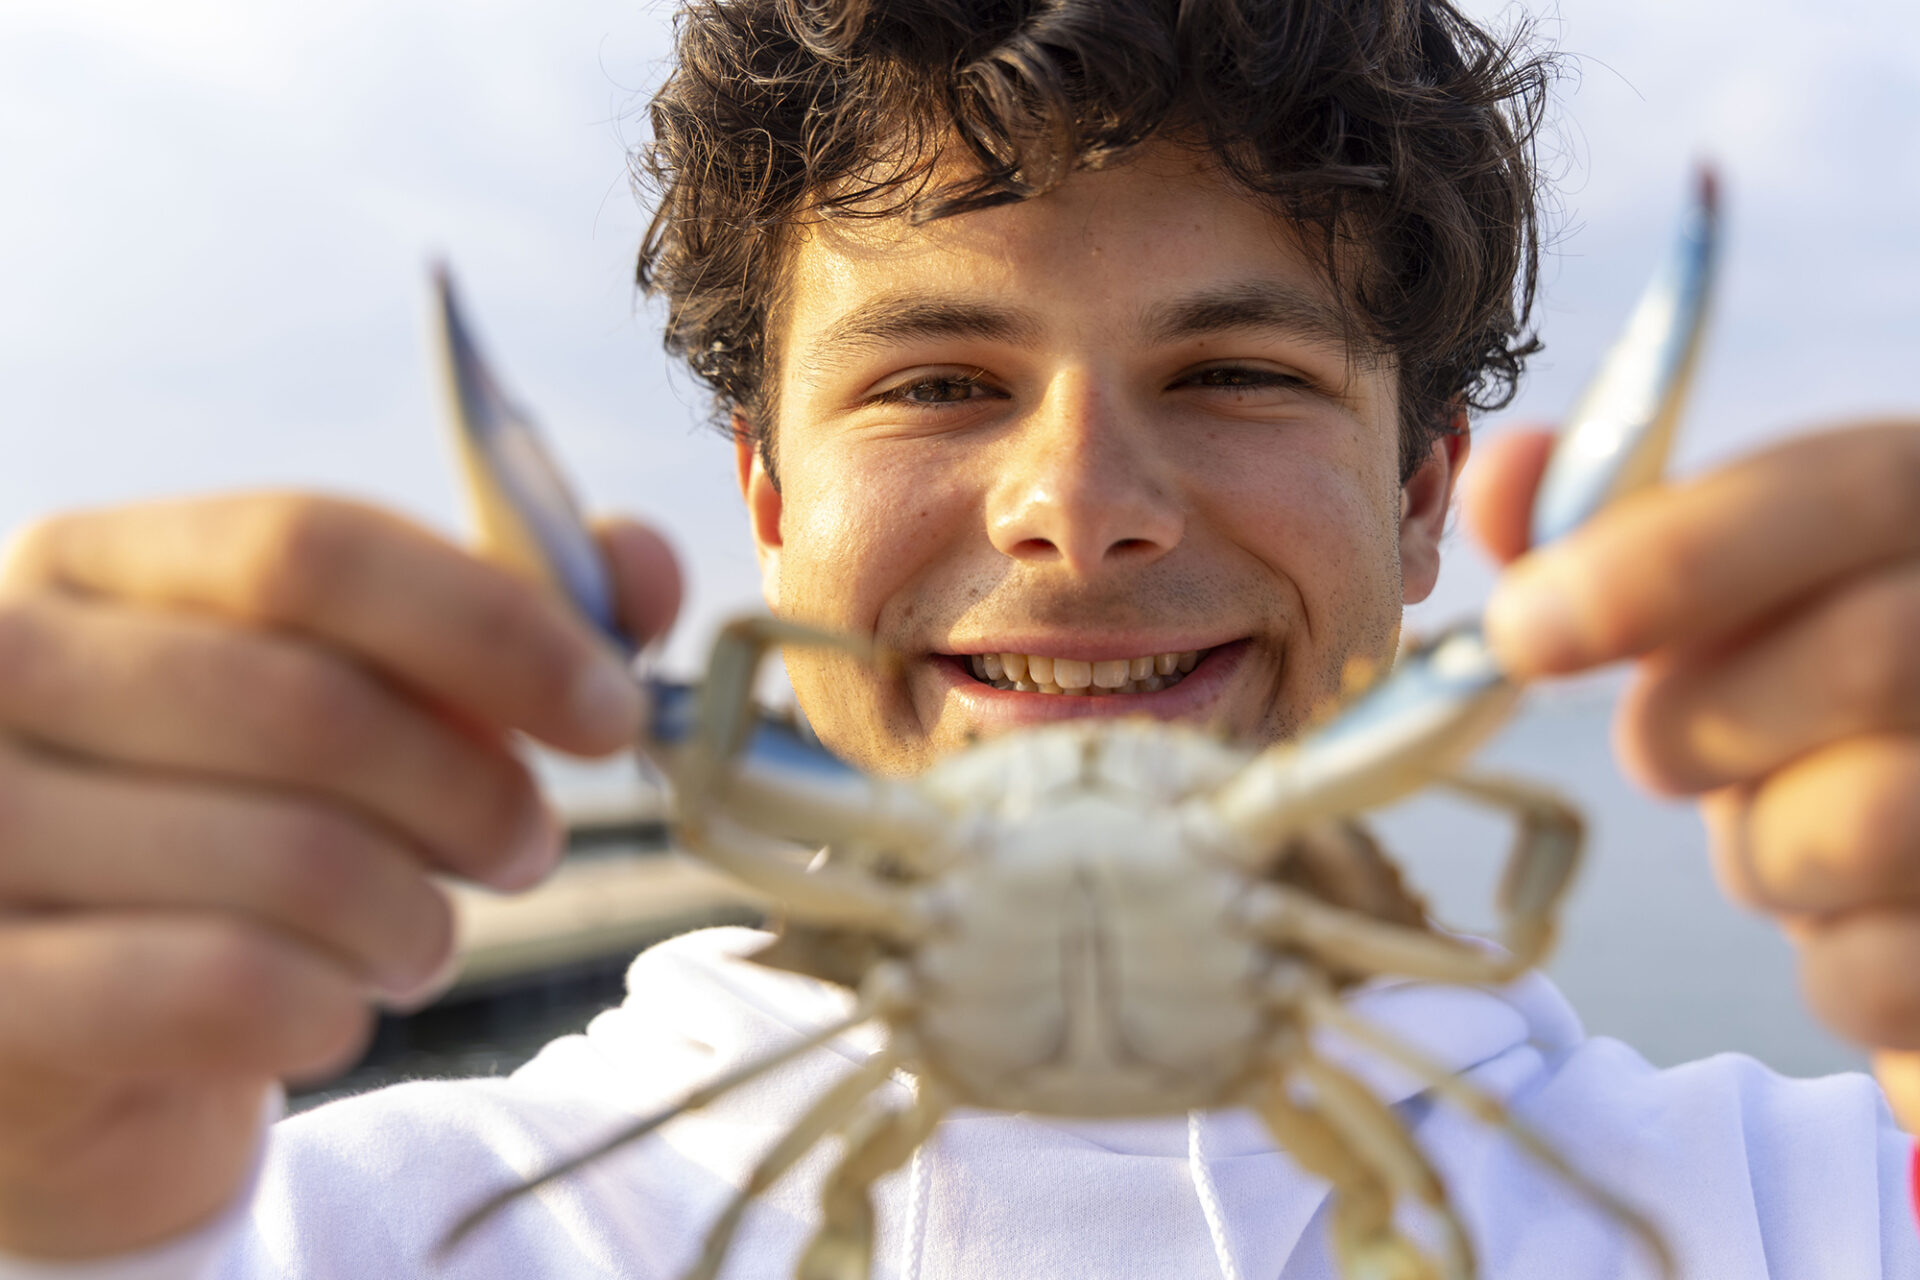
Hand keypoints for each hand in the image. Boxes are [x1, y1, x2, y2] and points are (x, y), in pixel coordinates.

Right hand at [0, 493, 678, 1257]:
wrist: (82, 1043)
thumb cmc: (242, 828)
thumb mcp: (360, 697)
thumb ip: (501, 618)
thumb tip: (641, 567)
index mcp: (98, 564)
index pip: (310, 547)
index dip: (494, 627)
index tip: (610, 712)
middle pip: (313, 706)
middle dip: (476, 794)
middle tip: (530, 848)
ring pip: (290, 859)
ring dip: (414, 919)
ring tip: (420, 939)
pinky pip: (222, 989)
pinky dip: (329, 1010)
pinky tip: (333, 1011)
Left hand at [1466, 422, 1919, 1128]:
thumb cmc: (1824, 700)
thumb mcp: (1739, 599)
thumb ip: (1622, 536)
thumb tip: (1501, 476)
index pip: (1848, 489)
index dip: (1670, 558)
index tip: (1526, 629)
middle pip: (1868, 659)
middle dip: (1702, 724)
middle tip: (1669, 746)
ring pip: (1860, 829)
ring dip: (1765, 850)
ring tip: (1797, 823)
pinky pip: (1872, 976)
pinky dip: (1829, 960)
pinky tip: (1868, 910)